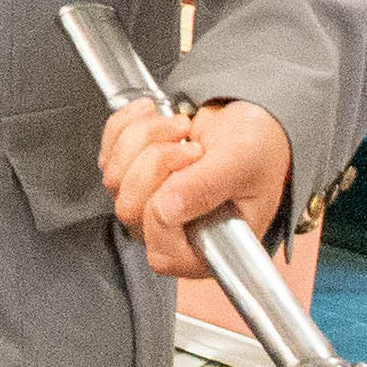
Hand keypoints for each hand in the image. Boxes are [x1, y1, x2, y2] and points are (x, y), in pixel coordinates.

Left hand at [99, 99, 292, 280]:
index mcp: (208, 248)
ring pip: (113, 177)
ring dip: (144, 139)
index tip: (192, 167)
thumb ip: (207, 187)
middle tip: (191, 146)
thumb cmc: (260, 148)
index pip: (161, 253)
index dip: (162, 210)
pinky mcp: (131, 174)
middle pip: (129, 209)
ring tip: (181, 127)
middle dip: (156, 163)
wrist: (252, 117)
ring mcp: (148, 204)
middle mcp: (173, 232)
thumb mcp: (243, 164)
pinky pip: (107, 152)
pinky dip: (127, 125)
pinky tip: (155, 114)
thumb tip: (165, 208)